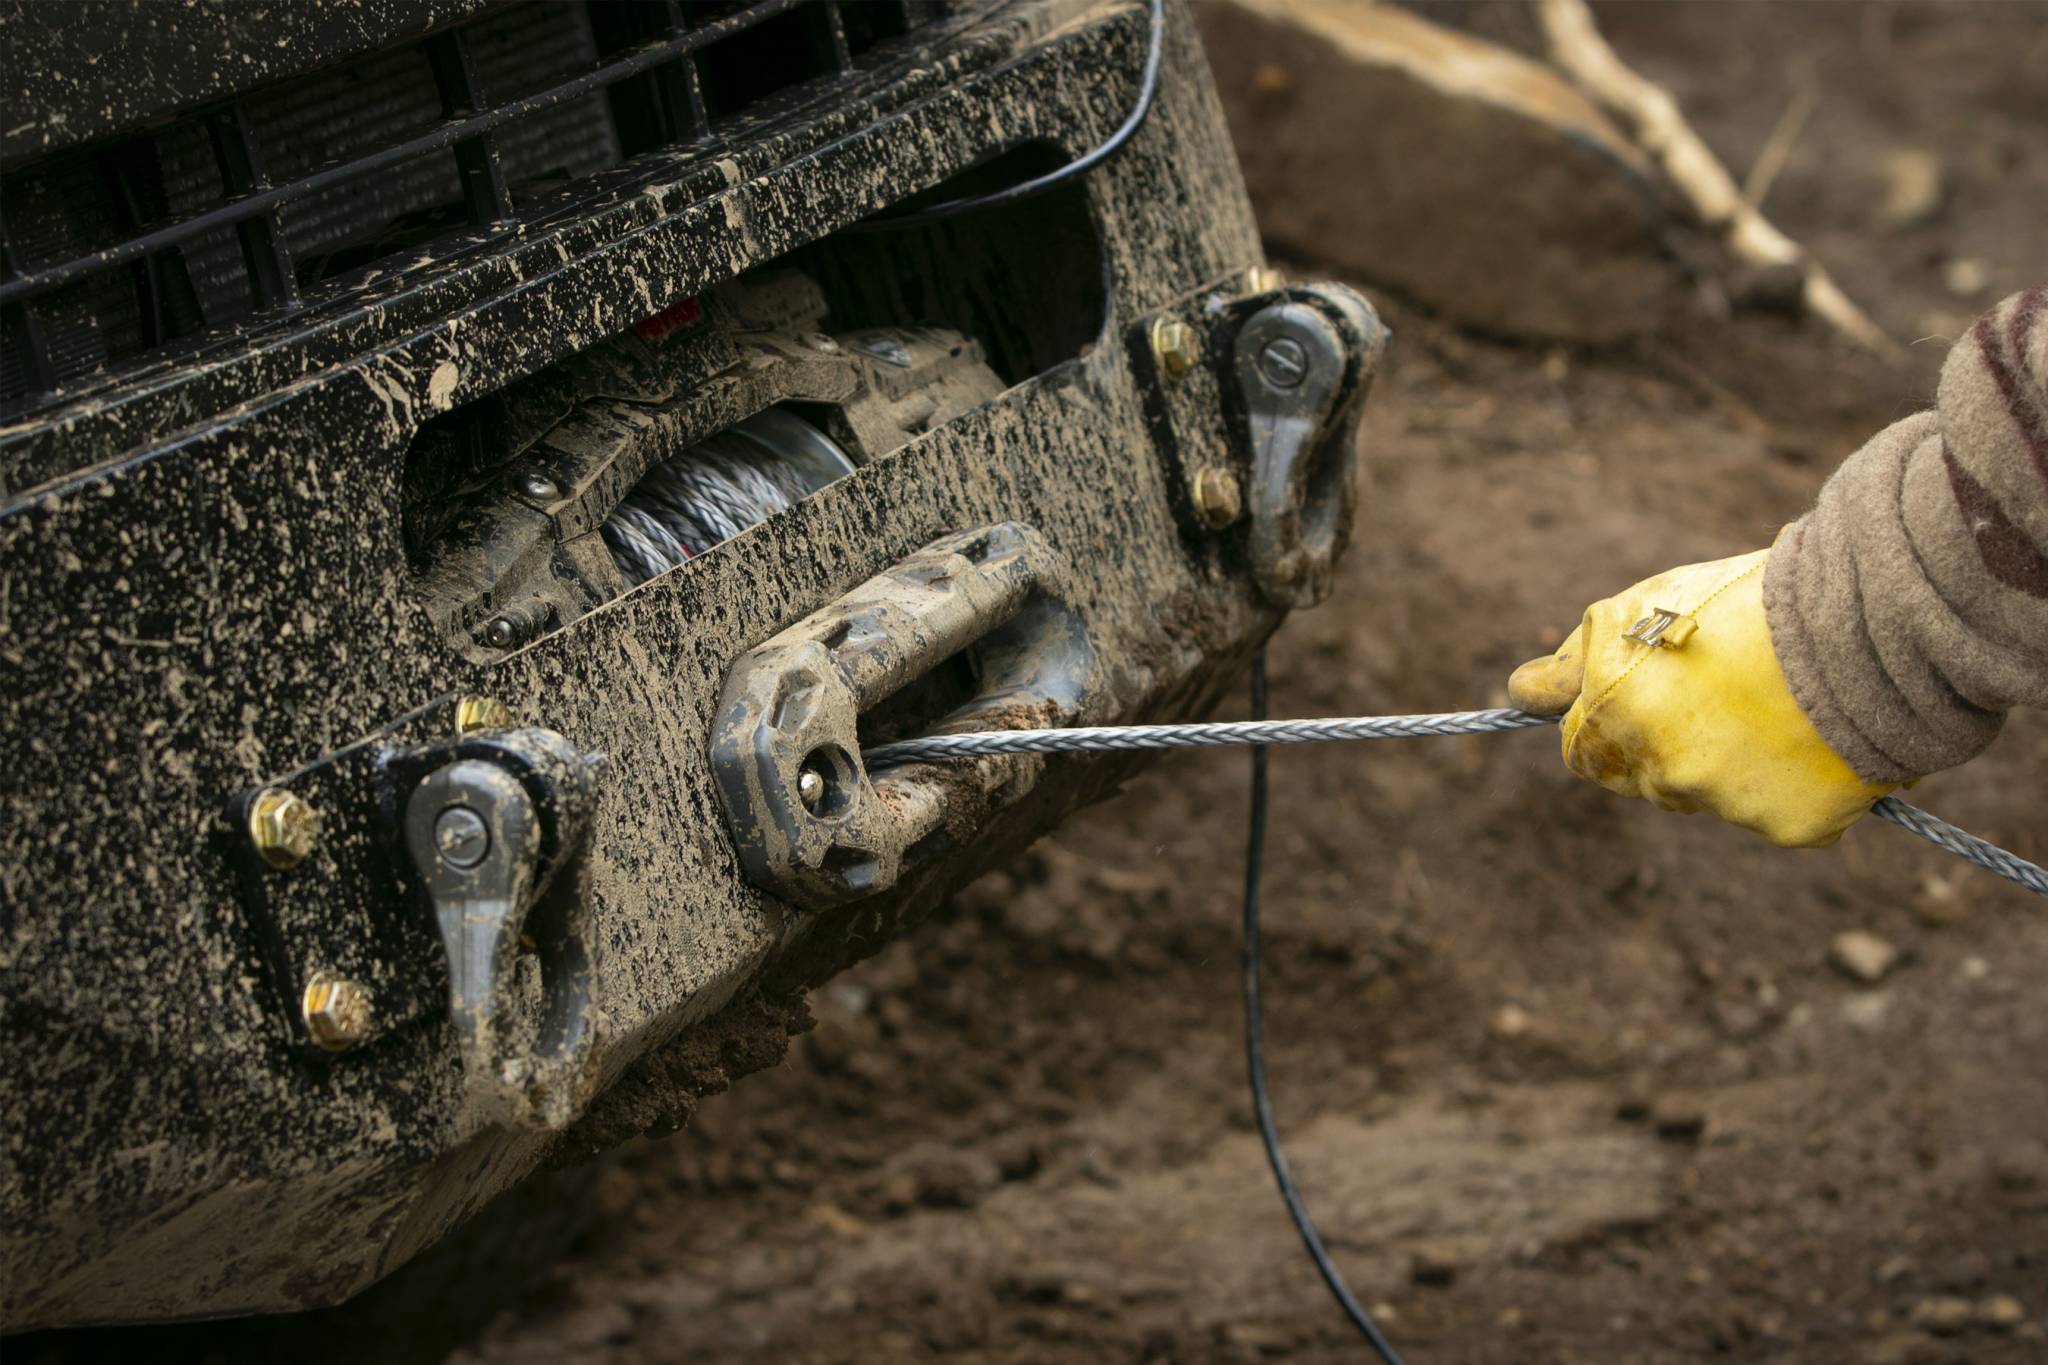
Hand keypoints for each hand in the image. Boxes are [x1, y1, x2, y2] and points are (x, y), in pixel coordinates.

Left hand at [1508, 550, 1893, 847]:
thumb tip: (1522, 694)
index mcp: (1615, 716)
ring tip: (1780, 708)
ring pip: (1712, 797)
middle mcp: (1662, 771)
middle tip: (1720, 696)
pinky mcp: (1790, 828)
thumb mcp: (1639, 611)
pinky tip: (1819, 741)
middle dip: (1666, 747)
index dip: (1610, 723)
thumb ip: (1574, 663)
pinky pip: (1779, 817)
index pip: (1582, 752)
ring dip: (1730, 766)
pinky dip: (1795, 789)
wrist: (1863, 618)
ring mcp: (1726, 805)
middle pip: (1646, 779)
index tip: (1645, 696)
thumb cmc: (1743, 601)